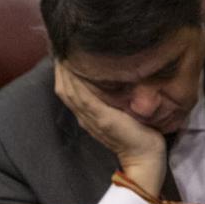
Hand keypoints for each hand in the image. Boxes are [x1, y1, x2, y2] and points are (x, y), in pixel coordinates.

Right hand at [54, 63, 167, 197]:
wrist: (143, 155)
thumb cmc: (138, 134)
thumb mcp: (121, 112)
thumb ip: (113, 100)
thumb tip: (114, 81)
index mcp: (88, 114)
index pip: (70, 90)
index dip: (64, 73)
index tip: (65, 55)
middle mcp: (85, 115)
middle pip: (65, 89)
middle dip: (62, 68)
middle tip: (60, 48)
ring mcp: (91, 117)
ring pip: (70, 91)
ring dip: (65, 72)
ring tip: (63, 54)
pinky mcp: (101, 118)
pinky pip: (83, 98)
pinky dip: (76, 83)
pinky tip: (74, 69)